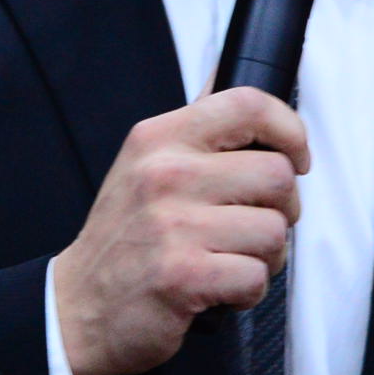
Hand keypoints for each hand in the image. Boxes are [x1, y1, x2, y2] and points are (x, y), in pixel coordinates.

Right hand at [50, 87, 307, 374]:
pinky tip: (220, 289)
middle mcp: (164, 174)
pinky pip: (256, 277)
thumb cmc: (122, 239)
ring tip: (231, 259)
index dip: (290, 130)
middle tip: (254, 224)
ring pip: (274, 231)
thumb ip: (194, 124)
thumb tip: (227, 67)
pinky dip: (248, 292)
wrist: (77, 308)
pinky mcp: (183, 275)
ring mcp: (172, 225)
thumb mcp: (144, 165)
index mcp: (159, 139)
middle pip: (277, 175)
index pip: (248, 104)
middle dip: (282, 209)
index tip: (296, 157)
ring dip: (266, 256)